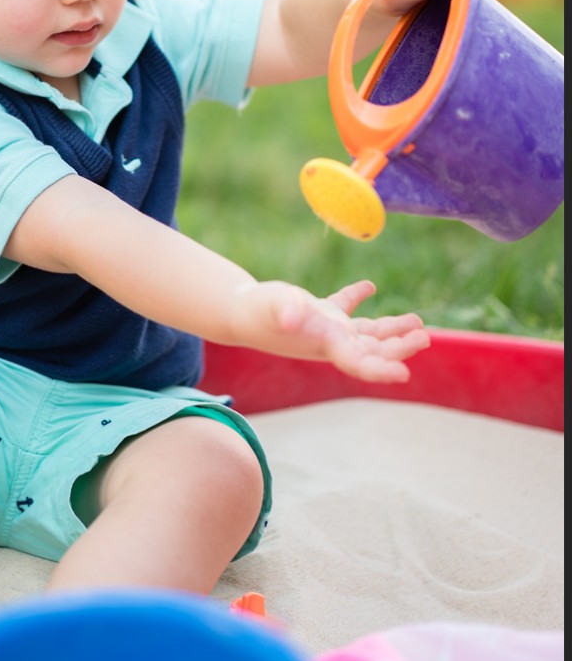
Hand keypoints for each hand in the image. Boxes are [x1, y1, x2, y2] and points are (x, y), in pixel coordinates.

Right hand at [231, 279, 429, 383]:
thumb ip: (284, 308)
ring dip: (391, 330)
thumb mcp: (272, 305)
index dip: (382, 370)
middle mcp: (330, 342)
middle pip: (372, 351)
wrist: (236, 312)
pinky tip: (370, 287)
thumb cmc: (255, 311)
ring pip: (366, 334)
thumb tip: (293, 316)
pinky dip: (358, 298)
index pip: (359, 363)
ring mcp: (326, 329)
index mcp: (324, 344)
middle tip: (423, 337)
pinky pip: (346, 308)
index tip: (404, 373)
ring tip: (418, 322)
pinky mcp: (319, 314)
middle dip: (399, 348)